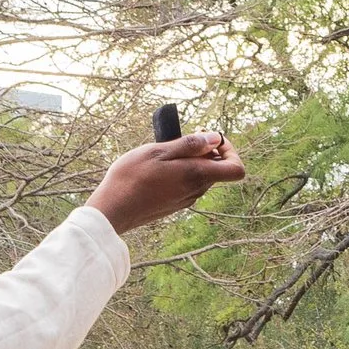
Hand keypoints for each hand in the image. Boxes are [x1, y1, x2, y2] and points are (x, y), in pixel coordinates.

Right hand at [87, 132, 245, 235]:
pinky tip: (157, 170)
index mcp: (196, 176)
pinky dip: (180, 173)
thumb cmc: (131, 177)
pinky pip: (187, 186)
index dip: (230, 150)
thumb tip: (215, 139)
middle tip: (181, 140)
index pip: (236, 169)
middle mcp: (196, 191)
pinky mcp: (174, 205)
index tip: (210, 139)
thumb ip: (190, 145)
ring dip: (190, 162)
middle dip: (205, 152)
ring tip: (164, 155)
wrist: (112, 209)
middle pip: (217, 169)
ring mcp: (185, 200)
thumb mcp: (159, 151)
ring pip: (201, 177)